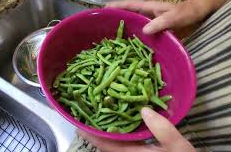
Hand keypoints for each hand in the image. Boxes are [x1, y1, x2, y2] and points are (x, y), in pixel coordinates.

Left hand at [77, 107, 195, 151]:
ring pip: (114, 144)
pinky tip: (120, 124)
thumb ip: (162, 129)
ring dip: (105, 132)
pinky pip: (123, 143)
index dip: (91, 135)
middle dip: (96, 131)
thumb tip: (144, 109)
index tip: (78, 126)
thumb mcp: (177, 147)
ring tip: (98, 117)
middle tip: (86, 116)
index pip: (106, 145)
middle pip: (107, 144)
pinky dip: (118, 134)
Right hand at [105, 0, 205, 34]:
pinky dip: (131, 37)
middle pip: (126, 14)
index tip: (102, 10)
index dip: (116, 6)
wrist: (196, 15)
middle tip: (101, 27)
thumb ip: (161, 22)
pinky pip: (139, 32)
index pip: (128, 5)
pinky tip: (127, 46)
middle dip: (114, 18)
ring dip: (121, 28)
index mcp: (148, 7)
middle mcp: (146, 14)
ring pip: (131, 24)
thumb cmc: (186, 13)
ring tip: (109, 38)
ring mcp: (149, 22)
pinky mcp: (153, 30)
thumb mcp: (174, 16)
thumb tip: (144, 30)